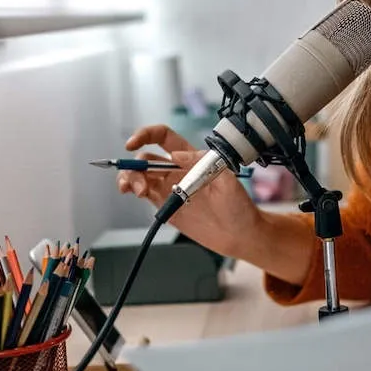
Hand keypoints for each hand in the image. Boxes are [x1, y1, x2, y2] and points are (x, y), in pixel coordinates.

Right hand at [115, 124, 260, 257]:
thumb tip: (176, 156)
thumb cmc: (239, 205)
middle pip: (146, 158)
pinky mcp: (166, 206)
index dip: (146, 135)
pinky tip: (135, 192)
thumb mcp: (226, 179)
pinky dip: (133, 189)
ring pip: (141, 175)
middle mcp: (177, 170)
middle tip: (138, 182)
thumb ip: (202, 163)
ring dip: (131, 178)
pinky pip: (144, 193)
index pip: (164, 137)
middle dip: (136, 165)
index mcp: (191, 157)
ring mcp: (170, 188)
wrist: (240, 235)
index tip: (133, 143)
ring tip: (136, 190)